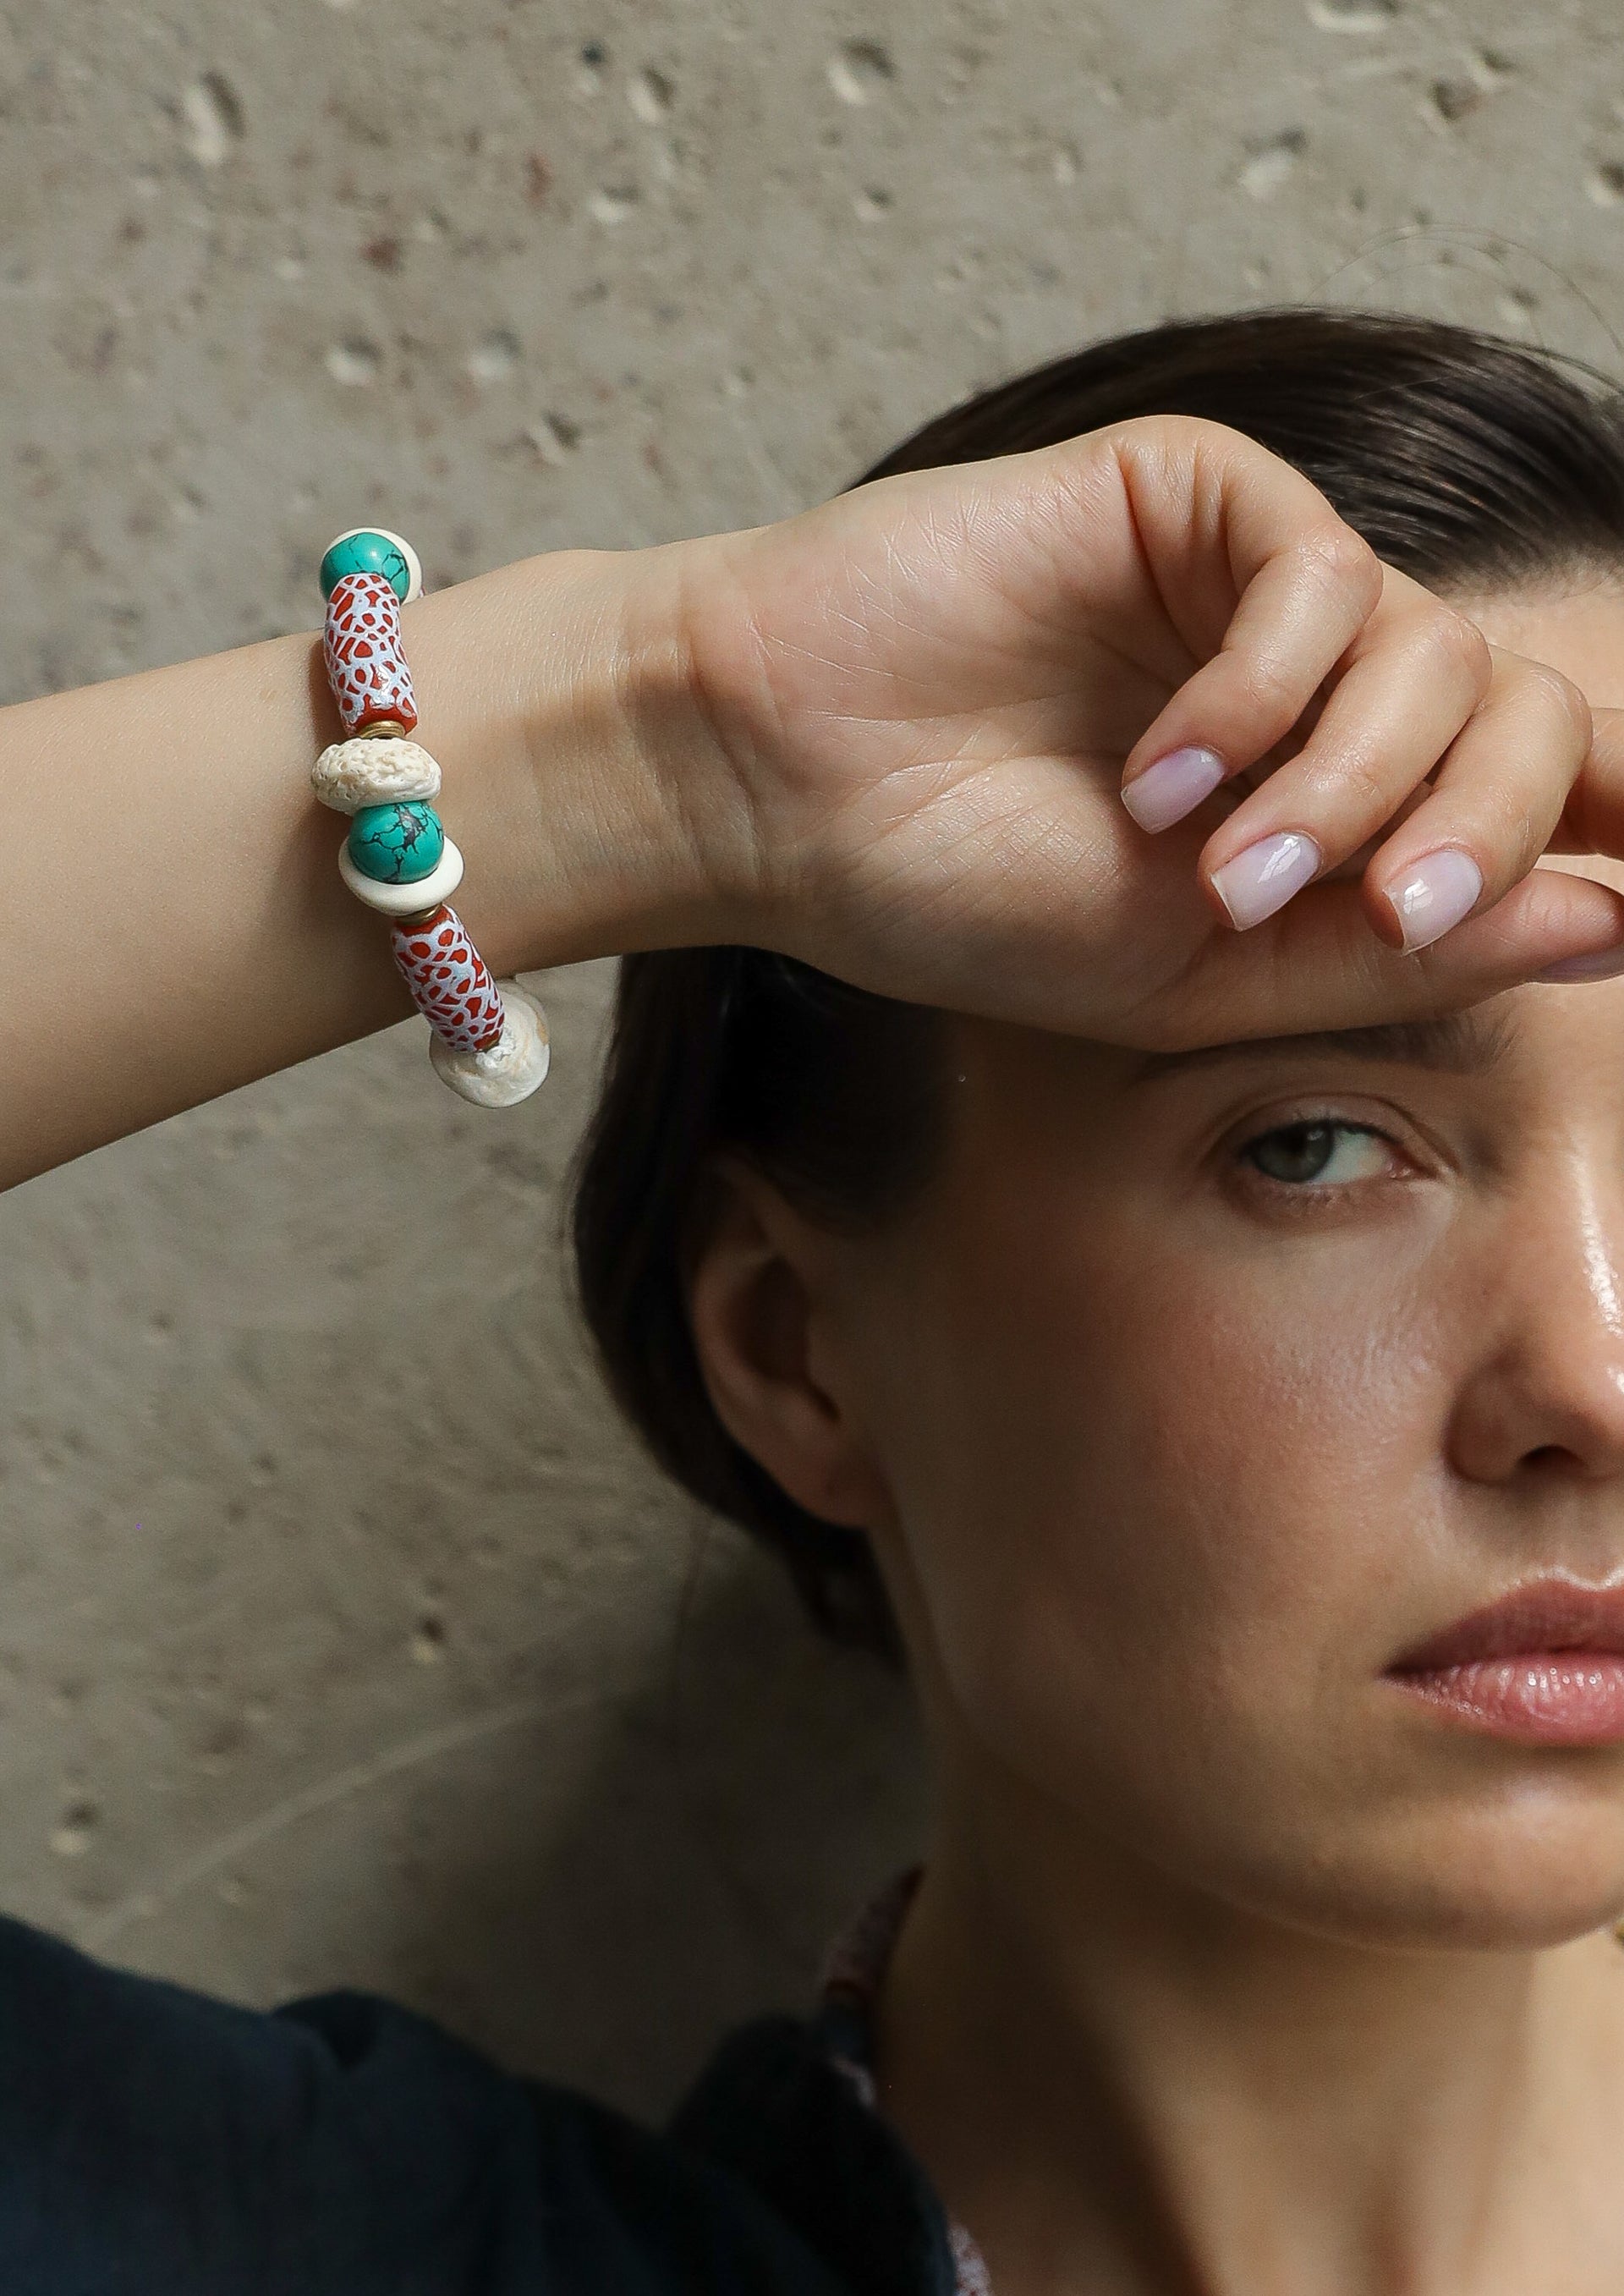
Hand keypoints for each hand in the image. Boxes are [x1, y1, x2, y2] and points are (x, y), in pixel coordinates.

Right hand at [668, 415, 1623, 1046]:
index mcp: (1323, 808)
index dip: (1605, 831)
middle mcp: (1314, 691)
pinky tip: (1160, 766)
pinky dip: (1266, 687)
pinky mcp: (1190, 497)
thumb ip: (1399, 951)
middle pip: (1523, 720)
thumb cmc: (954, 892)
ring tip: (1210, 862)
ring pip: (1436, 650)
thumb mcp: (1196, 976)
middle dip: (1478, 830)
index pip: (1530, 797)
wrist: (774, 790)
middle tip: (1382, 914)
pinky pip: (1323, 573)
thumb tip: (1621, 919)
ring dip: (1347, 781)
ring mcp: (1252, 589)